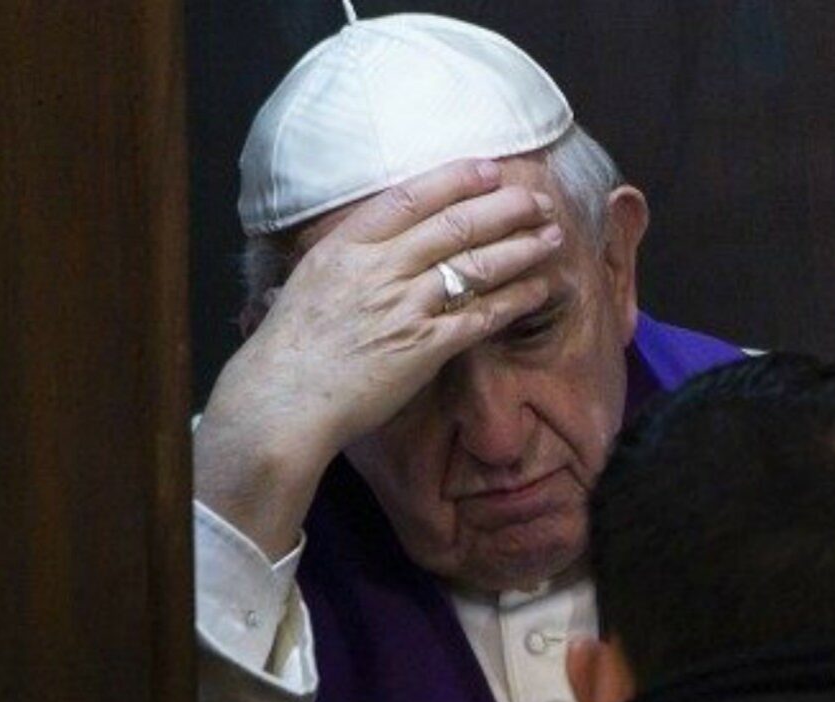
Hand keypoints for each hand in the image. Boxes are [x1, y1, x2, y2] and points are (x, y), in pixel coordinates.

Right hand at [196, 158, 562, 558]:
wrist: (282, 401)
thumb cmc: (290, 346)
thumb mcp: (310, 280)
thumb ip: (349, 255)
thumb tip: (380, 237)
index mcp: (347, 246)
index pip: (411, 197)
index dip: (456, 179)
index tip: (490, 169)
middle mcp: (379, 268)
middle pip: (455, 225)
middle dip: (505, 208)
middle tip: (539, 200)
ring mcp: (403, 307)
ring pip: (476, 265)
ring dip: (521, 247)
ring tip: (552, 236)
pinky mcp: (423, 347)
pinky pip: (481, 315)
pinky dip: (516, 298)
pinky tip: (541, 288)